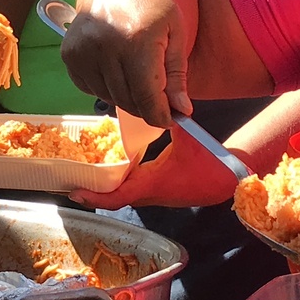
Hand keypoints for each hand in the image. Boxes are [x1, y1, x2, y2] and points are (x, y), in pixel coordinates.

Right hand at [59, 0, 191, 128]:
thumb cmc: (155, 1)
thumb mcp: (176, 32)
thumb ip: (177, 74)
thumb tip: (181, 110)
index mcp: (137, 41)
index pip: (148, 98)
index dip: (161, 115)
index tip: (171, 119)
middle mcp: (105, 46)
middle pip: (128, 101)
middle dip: (147, 106)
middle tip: (160, 100)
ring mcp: (83, 49)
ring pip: (108, 97)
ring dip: (127, 96)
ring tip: (138, 76)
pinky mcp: (69, 52)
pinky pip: (89, 87)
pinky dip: (105, 87)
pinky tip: (116, 68)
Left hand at [69, 123, 236, 209]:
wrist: (230, 181)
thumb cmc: (212, 163)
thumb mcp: (191, 138)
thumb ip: (174, 119)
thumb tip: (162, 101)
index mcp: (154, 183)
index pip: (118, 196)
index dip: (95, 196)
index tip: (76, 193)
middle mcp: (150, 194)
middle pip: (114, 198)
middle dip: (92, 193)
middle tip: (70, 183)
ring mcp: (154, 195)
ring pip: (122, 196)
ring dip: (103, 190)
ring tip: (83, 176)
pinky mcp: (158, 191)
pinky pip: (132, 190)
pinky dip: (117, 184)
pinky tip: (109, 169)